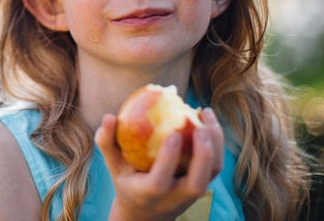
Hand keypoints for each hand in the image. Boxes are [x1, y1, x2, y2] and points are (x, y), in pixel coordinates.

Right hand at [95, 108, 223, 220]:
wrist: (146, 214)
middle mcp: (174, 198)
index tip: (174, 134)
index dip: (168, 158)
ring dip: (215, 143)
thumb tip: (109, 117)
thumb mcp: (113, 166)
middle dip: (203, 155)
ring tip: (206, 112)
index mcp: (149, 194)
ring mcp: (191, 194)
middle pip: (196, 183)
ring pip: (212, 172)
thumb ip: (107, 142)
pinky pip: (215, 165)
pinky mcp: (202, 186)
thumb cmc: (127, 182)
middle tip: (199, 125)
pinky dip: (216, 142)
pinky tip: (207, 119)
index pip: (161, 180)